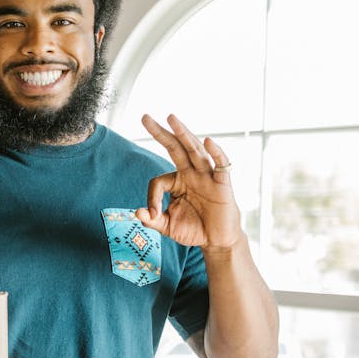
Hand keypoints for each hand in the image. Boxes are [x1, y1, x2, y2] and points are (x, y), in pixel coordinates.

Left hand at [136, 114, 243, 250]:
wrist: (217, 240)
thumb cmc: (194, 229)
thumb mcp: (168, 226)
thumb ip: (152, 220)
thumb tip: (136, 212)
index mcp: (177, 181)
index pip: (158, 181)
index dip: (152, 198)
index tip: (152, 214)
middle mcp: (191, 173)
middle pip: (175, 148)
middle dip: (160, 133)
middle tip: (144, 117)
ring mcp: (207, 176)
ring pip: (194, 150)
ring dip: (183, 133)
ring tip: (171, 118)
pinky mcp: (223, 183)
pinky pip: (220, 165)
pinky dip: (216, 152)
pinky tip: (208, 141)